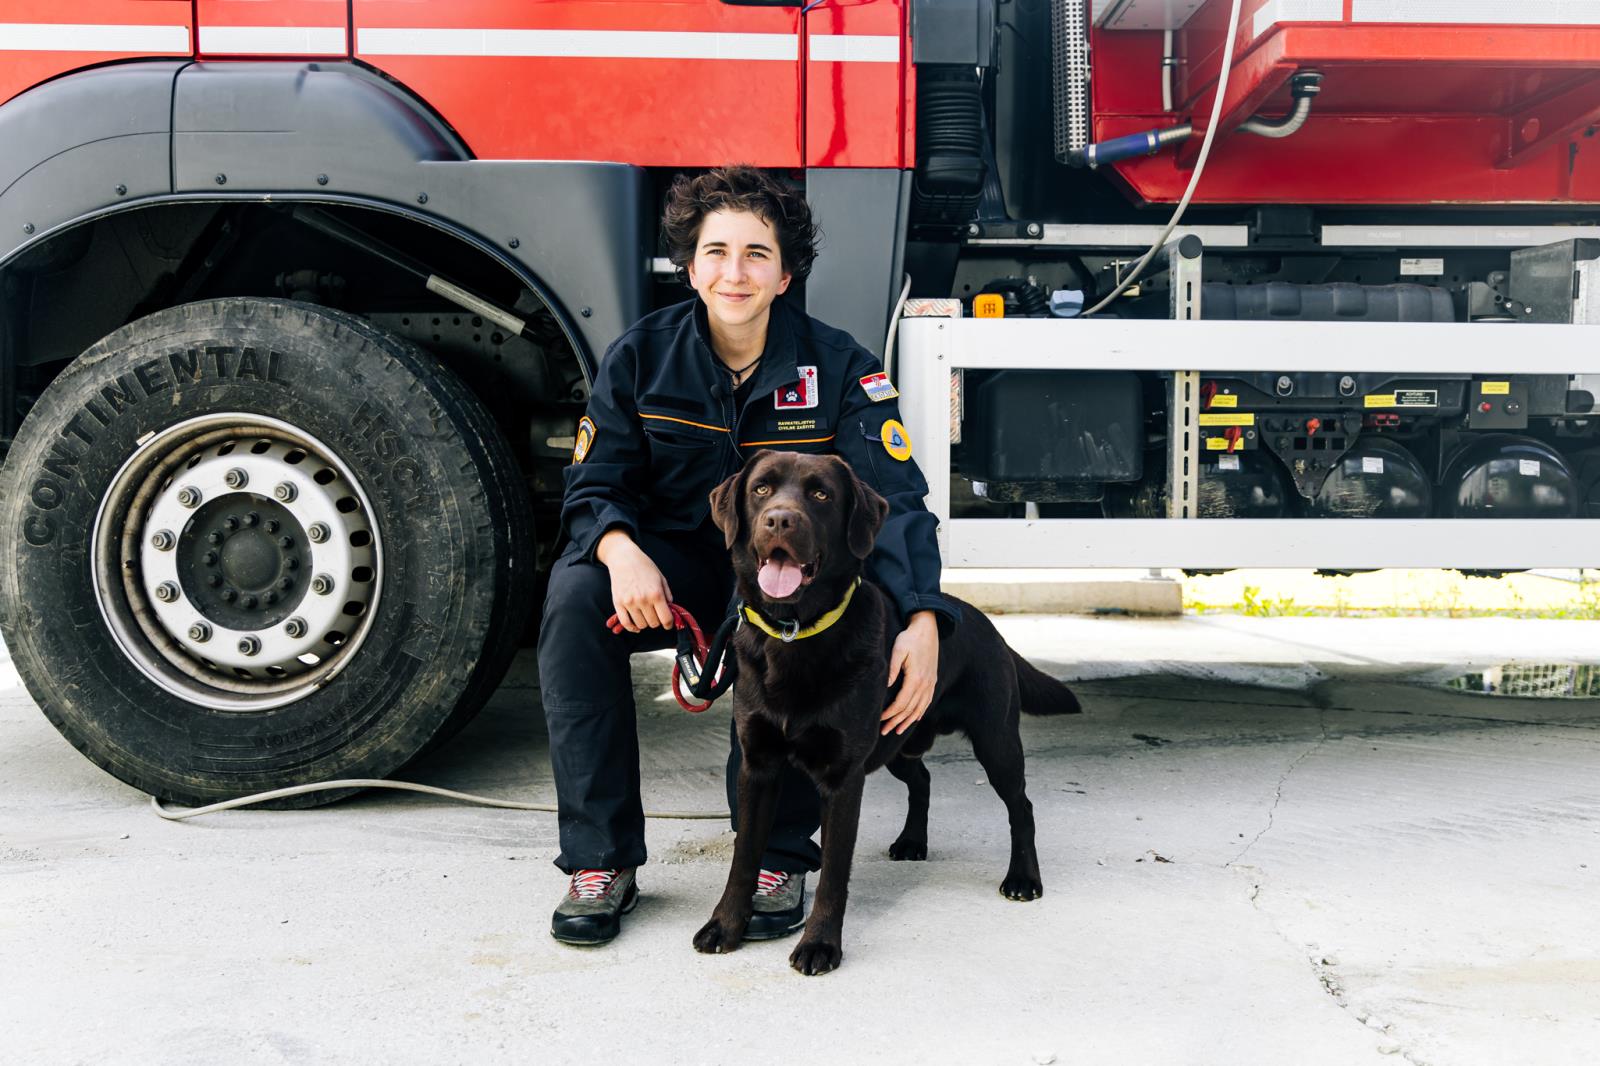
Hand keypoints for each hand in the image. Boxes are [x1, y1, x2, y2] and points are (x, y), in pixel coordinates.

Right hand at [597, 530, 672, 631]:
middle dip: (657, 621)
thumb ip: (667, 595)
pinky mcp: (618, 603)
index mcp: (656, 594)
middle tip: (656, 615)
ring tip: (646, 615)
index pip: (666, 618)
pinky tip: (636, 626)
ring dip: (645, 623)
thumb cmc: (644, 566)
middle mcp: (643, 600)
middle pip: (654, 623)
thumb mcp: (661, 578)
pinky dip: (632, 628)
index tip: (668, 624)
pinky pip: (626, 623)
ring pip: (641, 625)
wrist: (624, 558)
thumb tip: (670, 609)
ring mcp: (630, 603)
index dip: (669, 624)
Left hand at [881, 611, 938, 735]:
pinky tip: (914, 719)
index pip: (902, 703)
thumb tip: (886, 686)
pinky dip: (920, 712)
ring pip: (919, 709)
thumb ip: (893, 668)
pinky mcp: (933, 680)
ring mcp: (931, 683)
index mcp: (916, 678)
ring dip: (908, 721)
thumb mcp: (899, 650)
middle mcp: (925, 684)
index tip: (880, 719)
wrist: (928, 628)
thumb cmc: (910, 638)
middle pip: (910, 710)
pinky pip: (927, 702)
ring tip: (897, 730)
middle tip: (884, 731)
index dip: (891, 713)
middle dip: (896, 722)